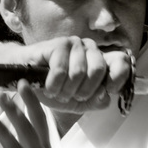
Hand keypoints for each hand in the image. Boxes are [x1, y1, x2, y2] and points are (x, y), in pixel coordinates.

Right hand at [11, 36, 132, 113]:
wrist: (25, 79)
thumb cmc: (54, 88)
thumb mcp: (79, 103)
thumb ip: (96, 102)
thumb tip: (105, 95)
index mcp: (100, 61)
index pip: (121, 62)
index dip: (117, 78)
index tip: (106, 91)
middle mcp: (90, 49)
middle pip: (98, 71)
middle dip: (83, 91)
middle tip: (71, 96)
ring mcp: (75, 44)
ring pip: (78, 73)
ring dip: (65, 90)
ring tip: (57, 92)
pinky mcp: (58, 44)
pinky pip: (61, 70)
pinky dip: (53, 85)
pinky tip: (48, 87)